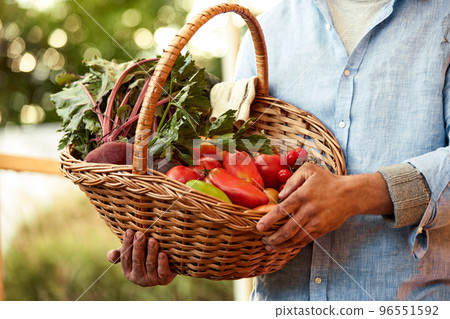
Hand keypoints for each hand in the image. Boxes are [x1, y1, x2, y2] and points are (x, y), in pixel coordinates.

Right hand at [106, 229, 175, 286]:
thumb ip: (121, 253)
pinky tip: (162, 254)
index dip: (127, 244)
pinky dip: (162, 263)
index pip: (125, 258)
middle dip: (138, 246)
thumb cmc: (147, 254)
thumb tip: (111, 255)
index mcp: (128, 272)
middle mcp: (138, 278)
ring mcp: (151, 280)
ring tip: (152, 240)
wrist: (169, 261)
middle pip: (137, 261)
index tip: (129, 231)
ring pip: (150, 265)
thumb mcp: (132, 252)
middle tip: (141, 234)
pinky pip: (162, 272)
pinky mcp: (164, 280)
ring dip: (151, 252)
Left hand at [256, 163, 392, 250]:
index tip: (259, 227)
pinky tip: (284, 246)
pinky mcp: (322, 230)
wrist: (350, 194)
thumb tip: (280, 194)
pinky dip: (294, 245)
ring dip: (281, 245)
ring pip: (296, 238)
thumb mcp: (309, 170)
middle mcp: (309, 210)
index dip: (269, 220)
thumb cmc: (327, 180)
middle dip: (273, 238)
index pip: (282, 210)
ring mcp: (316, 222)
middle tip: (263, 240)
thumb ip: (292, 179)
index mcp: (302, 195)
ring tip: (270, 247)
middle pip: (287, 229)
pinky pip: (305, 240)